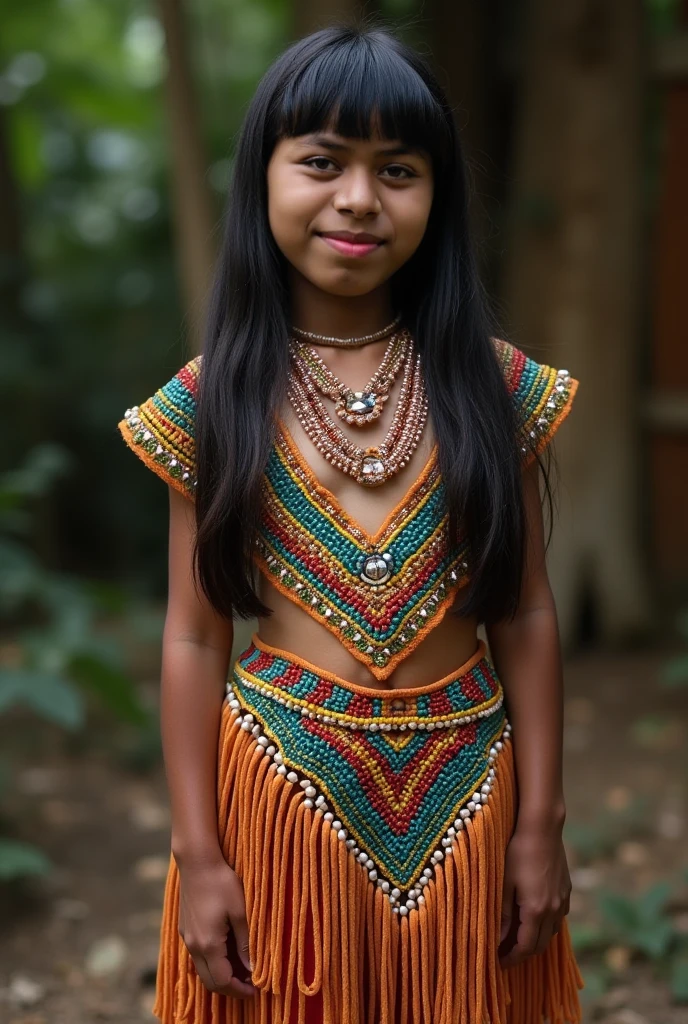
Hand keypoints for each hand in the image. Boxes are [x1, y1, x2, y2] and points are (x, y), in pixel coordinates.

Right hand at [177, 855, 255, 998]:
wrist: (197, 861)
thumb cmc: (221, 882)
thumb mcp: (240, 912)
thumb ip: (245, 943)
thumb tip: (252, 968)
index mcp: (208, 944)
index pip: (222, 981)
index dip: (239, 990)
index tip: (255, 990)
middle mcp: (193, 945)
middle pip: (209, 981)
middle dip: (230, 987)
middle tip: (250, 984)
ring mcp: (187, 937)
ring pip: (202, 969)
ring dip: (221, 975)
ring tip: (242, 968)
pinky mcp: (185, 928)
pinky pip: (198, 956)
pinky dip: (213, 962)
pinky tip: (227, 951)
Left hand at [498, 825, 571, 968]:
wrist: (542, 827)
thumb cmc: (517, 852)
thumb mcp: (503, 883)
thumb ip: (503, 914)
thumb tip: (497, 939)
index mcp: (536, 910)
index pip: (525, 947)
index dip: (512, 959)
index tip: (498, 963)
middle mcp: (554, 909)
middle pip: (540, 944)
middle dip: (523, 953)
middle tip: (505, 954)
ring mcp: (563, 899)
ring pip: (551, 931)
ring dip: (535, 939)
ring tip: (518, 938)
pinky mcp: (567, 889)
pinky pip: (558, 916)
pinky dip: (546, 924)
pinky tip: (534, 916)